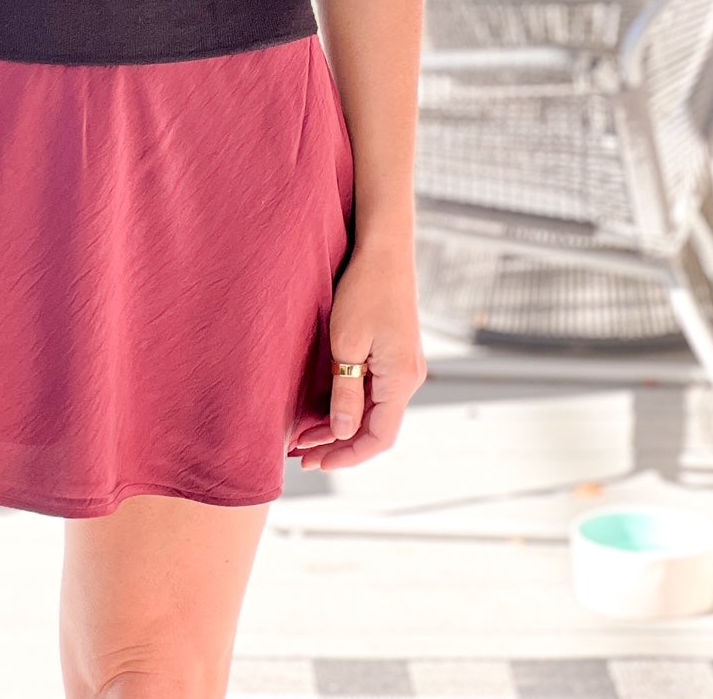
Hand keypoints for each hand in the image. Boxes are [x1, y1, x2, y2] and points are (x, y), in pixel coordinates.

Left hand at [289, 239, 426, 471]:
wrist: (384, 249)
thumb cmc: (363, 290)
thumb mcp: (346, 343)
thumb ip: (346, 392)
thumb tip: (343, 433)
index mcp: (401, 379)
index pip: (379, 438)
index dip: (348, 456)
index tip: (317, 464)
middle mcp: (410, 377)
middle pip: (376, 428)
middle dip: (340, 445)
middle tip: (302, 455)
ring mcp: (405, 365)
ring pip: (375, 411)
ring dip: (343, 425)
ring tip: (306, 436)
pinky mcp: (397, 353)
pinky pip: (376, 391)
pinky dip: (351, 404)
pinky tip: (326, 407)